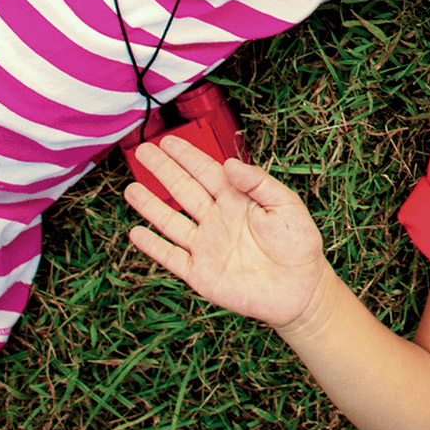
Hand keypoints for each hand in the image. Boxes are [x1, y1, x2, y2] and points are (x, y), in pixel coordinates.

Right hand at [125, 135, 329, 331]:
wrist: (300, 288)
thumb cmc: (298, 243)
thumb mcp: (285, 204)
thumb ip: (258, 182)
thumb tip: (230, 163)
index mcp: (238, 199)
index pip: (207, 172)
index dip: (187, 156)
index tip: (168, 141)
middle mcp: (218, 219)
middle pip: (184, 190)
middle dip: (163, 170)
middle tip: (142, 151)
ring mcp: (207, 246)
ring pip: (172, 221)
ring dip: (150, 206)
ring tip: (130, 189)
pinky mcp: (201, 274)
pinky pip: (172, 257)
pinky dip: (153, 246)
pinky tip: (136, 233)